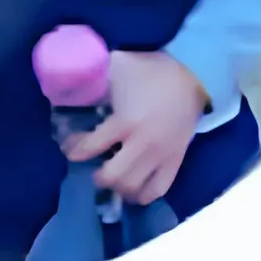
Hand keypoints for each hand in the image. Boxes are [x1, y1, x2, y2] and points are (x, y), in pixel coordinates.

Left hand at [60, 51, 207, 204]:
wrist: (191, 76)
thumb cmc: (150, 70)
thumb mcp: (118, 66)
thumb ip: (96, 75)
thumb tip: (75, 75)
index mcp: (125, 121)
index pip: (91, 147)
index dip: (75, 150)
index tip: (69, 150)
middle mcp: (142, 144)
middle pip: (113, 176)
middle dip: (98, 175)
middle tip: (93, 169)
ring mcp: (161, 156)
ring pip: (134, 187)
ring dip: (119, 187)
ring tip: (112, 179)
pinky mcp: (176, 161)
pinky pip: (159, 189)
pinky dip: (144, 194)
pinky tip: (134, 191)